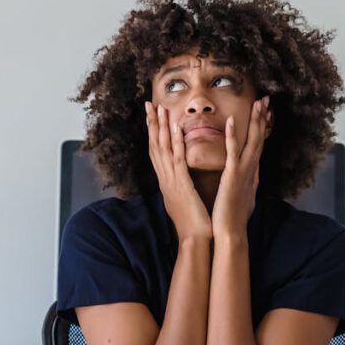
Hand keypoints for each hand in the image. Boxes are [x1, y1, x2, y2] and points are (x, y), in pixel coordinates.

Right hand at [146, 101, 212, 241]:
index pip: (157, 154)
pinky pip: (178, 160)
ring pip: (163, 149)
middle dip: (152, 125)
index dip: (154, 134)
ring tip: (159, 108)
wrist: (195, 240)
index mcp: (167, 183)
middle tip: (149, 104)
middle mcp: (165, 180)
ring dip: (161, 128)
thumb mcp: (186, 201)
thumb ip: (183, 188)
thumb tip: (183, 182)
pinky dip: (176, 142)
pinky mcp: (181, 185)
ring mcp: (171, 182)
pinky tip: (176, 128)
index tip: (152, 117)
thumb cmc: (194, 224)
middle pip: (155, 147)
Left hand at [211, 96, 270, 237]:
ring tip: (258, 102)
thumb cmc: (234, 218)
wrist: (231, 233)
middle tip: (266, 99)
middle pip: (260, 139)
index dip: (263, 129)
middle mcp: (251, 171)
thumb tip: (253, 176)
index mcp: (252, 174)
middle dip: (263, 118)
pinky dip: (233, 136)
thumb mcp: (244, 196)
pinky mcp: (233, 177)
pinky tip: (232, 120)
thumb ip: (248, 183)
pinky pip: (233, 152)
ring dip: (255, 121)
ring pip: (252, 141)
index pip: (258, 146)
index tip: (266, 113)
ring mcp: (244, 173)